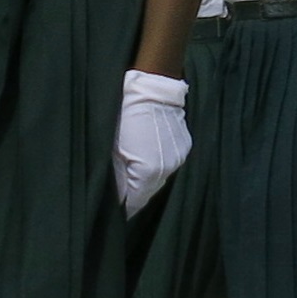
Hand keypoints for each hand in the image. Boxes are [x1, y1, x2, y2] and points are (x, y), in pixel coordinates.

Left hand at [114, 69, 189, 213]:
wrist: (150, 86)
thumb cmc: (123, 115)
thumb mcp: (112, 149)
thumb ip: (115, 178)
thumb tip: (116, 198)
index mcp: (149, 171)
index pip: (135, 202)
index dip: (123, 208)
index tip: (114, 211)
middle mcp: (168, 169)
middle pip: (149, 192)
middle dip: (135, 193)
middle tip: (120, 192)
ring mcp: (179, 157)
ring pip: (160, 179)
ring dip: (147, 179)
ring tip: (132, 173)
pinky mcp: (185, 147)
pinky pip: (168, 164)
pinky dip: (157, 165)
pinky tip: (146, 155)